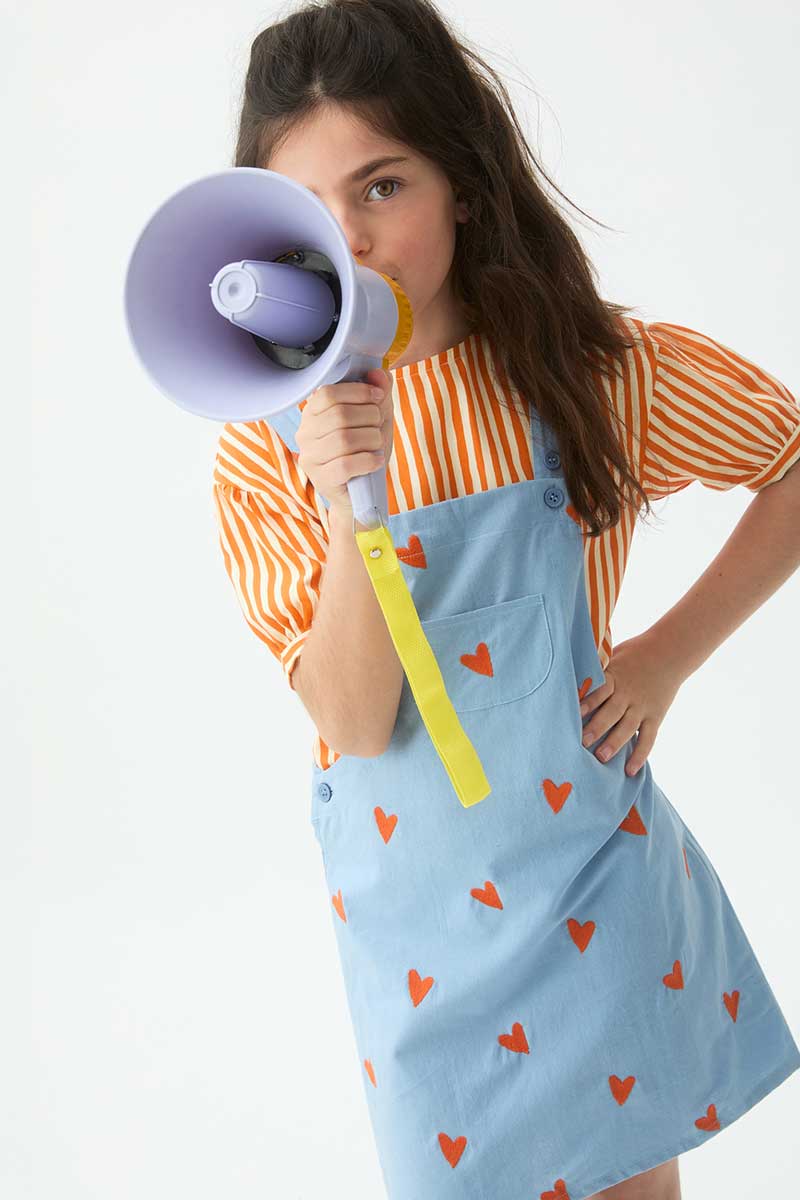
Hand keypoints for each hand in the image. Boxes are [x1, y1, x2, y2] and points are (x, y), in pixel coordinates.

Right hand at [296, 368, 394, 512]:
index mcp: (313, 413)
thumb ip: (378, 393)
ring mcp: (310, 457)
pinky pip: (345, 465)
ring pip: (343, 439)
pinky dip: (368, 460)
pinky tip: (376, 460)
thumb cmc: (364, 451)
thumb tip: (378, 373)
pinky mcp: (321, 479)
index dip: (358, 391)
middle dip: (370, 417)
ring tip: (377, 445)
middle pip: (339, 415)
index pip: (329, 393)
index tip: (379, 397)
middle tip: (379, 427)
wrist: (360, 493)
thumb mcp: (375, 419)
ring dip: (371, 439)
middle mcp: (305, 433)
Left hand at [578, 632, 684, 775]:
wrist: (670, 651)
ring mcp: (642, 707)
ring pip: (628, 728)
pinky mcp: (655, 717)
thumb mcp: (613, 655)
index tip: (573, 713)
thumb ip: (595, 669)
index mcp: (614, 676)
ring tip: (601, 758)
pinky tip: (630, 770)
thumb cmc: (634, 653)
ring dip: (615, 743)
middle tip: (581, 742)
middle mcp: (628, 693)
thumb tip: (568, 675)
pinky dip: (640, 755)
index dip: (587, 702)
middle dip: (596, 727)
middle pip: (611, 712)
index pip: (600, 690)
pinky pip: (648, 738)